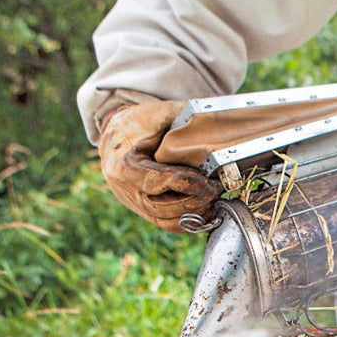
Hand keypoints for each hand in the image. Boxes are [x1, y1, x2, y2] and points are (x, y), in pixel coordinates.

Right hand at [98, 100, 223, 232]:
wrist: (120, 130)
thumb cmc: (142, 120)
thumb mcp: (160, 113)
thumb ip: (184, 120)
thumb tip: (215, 128)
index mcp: (123, 165)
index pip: (155, 182)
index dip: (186, 183)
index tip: (208, 180)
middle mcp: (124, 190)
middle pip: (161, 208)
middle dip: (195, 201)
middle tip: (217, 189)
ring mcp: (133, 203)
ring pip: (165, 221)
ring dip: (195, 213)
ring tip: (215, 197)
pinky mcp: (143, 209)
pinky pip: (167, 223)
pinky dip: (189, 220)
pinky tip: (208, 208)